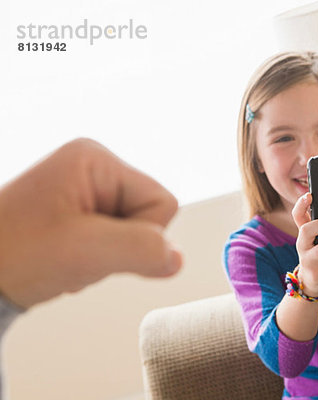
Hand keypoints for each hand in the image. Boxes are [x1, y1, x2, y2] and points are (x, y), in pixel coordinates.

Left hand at [0, 138, 182, 308]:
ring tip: (68, 256)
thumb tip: (176, 258)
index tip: (97, 245)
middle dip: (121, 246)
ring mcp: (87, 188)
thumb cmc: (11, 254)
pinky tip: (68, 258)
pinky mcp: (82, 209)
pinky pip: (117, 238)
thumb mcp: (82, 251)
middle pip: (150, 216)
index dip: (141, 235)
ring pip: (135, 231)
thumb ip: (140, 249)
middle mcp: (94, 167)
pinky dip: (98, 257)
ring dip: (108, 255)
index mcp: (96, 160)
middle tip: (79, 253)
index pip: (163, 202)